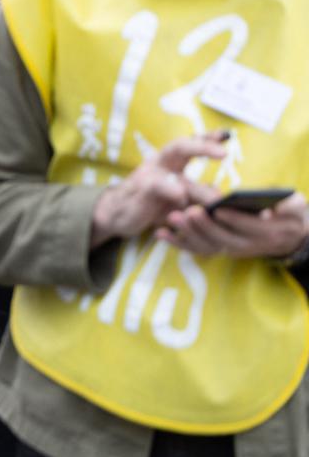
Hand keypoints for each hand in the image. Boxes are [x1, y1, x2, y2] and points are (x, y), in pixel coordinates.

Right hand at [91, 133, 227, 247]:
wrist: (116, 213)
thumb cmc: (150, 203)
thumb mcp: (176, 196)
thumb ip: (196, 192)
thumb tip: (220, 193)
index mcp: (171, 161)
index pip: (191, 144)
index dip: (208, 137)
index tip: (227, 134)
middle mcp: (160, 163)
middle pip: (180, 147)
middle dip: (202, 146)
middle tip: (223, 154)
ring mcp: (149, 175)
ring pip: (177, 177)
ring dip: (199, 191)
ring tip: (217, 200)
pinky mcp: (141, 189)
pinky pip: (159, 187)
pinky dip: (172, 191)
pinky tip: (182, 198)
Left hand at [156, 192, 308, 258]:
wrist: (286, 236)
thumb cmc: (288, 213)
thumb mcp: (295, 207)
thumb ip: (288, 206)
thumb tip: (273, 208)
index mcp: (269, 234)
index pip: (250, 228)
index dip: (235, 219)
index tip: (219, 208)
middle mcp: (248, 246)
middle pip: (224, 239)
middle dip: (205, 226)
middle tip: (189, 211)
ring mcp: (231, 250)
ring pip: (207, 246)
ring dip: (187, 234)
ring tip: (172, 218)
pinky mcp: (218, 250)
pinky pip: (196, 249)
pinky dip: (178, 243)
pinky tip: (160, 233)